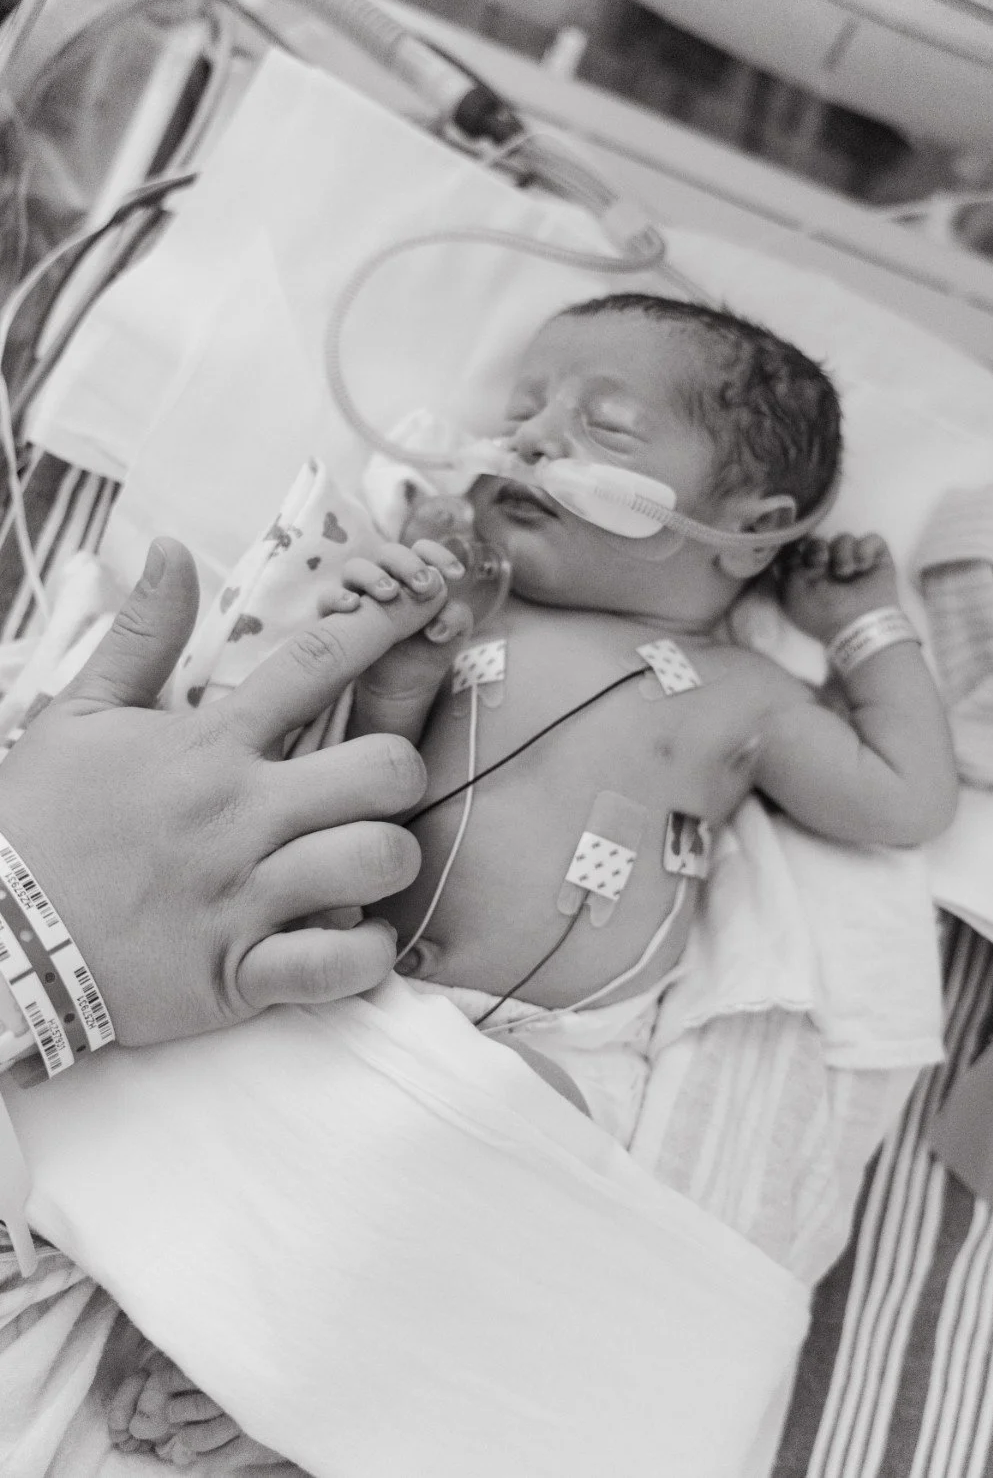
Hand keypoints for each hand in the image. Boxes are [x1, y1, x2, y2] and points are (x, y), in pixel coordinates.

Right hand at [0, 537, 454, 1046]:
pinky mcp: (238, 974)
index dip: (383, 627)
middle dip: (400, 772)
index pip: (315, 664)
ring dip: (386, 860)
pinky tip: (350, 937)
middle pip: (383, 769)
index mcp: (207, 746)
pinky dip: (364, 955)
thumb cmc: (39, 822)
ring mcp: (243, 896)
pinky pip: (340, 965)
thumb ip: (141, 634)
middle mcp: (238, 815)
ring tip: (358, 861)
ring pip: (376, 860)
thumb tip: (171, 548)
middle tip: (374, 788)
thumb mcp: (78, 713)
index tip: (424, 603)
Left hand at [109, 1350, 297, 1472]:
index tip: (159, 1380)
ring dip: (186, 1437)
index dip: (167, 1380)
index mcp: (230, 1365)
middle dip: (175, 1410)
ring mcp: (243, 1422)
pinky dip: (202, 1461)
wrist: (321, 1379)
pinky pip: (217, 1459)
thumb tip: (194, 1334)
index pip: (183, 1374)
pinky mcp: (254, 1444)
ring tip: (183, 1432)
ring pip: (199, 1438)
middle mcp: (234, 1395)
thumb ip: (228, 1338)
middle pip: (190, 1407)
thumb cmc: (287, 1352)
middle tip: (171, 1409)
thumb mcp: (258, 1338)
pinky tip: (197, 1456)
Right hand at [344, 539, 473, 703]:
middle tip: (423, 585)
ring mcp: (359, 594)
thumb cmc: (431, 647)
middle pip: (388, 553)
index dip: (439, 555)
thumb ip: (455, 619)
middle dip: (407, 564)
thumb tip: (436, 625)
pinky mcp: (337, 616)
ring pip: (355, 569)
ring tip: (389, 594)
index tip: (457, 575)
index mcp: (415, 574)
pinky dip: (337, 598)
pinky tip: (353, 606)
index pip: (423, 550)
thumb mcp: (453, 634)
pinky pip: (327, 599)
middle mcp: (385, 578)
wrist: (406, 682)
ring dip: (372, 576)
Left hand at [776, 532, 899, 642]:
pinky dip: (866, 550)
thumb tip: (790, 548)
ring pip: (844, 538)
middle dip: (817, 547)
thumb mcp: (791, 593)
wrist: (857, 624)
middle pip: (820, 539)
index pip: (800, 548)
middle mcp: (830, 568)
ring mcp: (854, 563)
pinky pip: (872, 539)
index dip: (798, 548)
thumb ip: (785, 567)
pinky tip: (863, 567)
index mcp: (808, 576)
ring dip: (842, 553)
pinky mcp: (878, 560)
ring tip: (846, 573)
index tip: (799, 559)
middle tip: (821, 561)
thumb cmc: (820, 612)